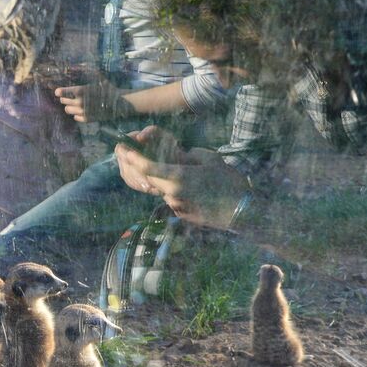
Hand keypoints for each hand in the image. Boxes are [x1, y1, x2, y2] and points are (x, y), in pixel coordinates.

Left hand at [55, 76, 130, 123]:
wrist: (118, 103)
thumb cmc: (108, 88)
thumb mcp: (98, 76)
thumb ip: (87, 70)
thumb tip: (79, 65)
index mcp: (80, 91)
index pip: (62, 93)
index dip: (59, 92)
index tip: (57, 92)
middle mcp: (79, 102)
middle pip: (63, 102)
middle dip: (65, 98)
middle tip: (70, 96)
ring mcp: (82, 112)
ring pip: (68, 110)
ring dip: (70, 106)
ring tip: (76, 103)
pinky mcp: (86, 119)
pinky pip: (75, 118)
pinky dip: (77, 114)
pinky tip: (83, 110)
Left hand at [115, 127, 248, 226]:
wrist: (242, 211)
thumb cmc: (229, 182)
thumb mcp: (210, 159)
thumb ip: (188, 155)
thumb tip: (176, 155)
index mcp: (179, 177)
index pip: (148, 168)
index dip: (134, 159)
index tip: (125, 151)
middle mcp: (173, 194)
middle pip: (149, 180)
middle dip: (140, 168)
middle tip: (135, 157)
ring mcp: (176, 207)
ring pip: (161, 190)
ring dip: (163, 180)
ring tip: (181, 173)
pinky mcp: (182, 215)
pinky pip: (172, 199)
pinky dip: (175, 191)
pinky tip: (191, 188)